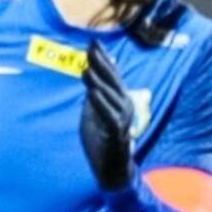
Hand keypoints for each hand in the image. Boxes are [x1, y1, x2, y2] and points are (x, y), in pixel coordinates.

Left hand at [80, 41, 135, 189]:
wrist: (112, 169)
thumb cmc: (102, 140)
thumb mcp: (94, 112)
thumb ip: (94, 95)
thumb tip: (89, 73)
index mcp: (119, 101)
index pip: (112, 75)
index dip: (103, 59)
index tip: (93, 42)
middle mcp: (124, 107)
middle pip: (113, 81)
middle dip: (102, 63)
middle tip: (92, 46)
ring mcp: (122, 121)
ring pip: (111, 97)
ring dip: (99, 82)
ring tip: (87, 68)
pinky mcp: (117, 135)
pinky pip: (109, 117)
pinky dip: (100, 105)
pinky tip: (92, 93)